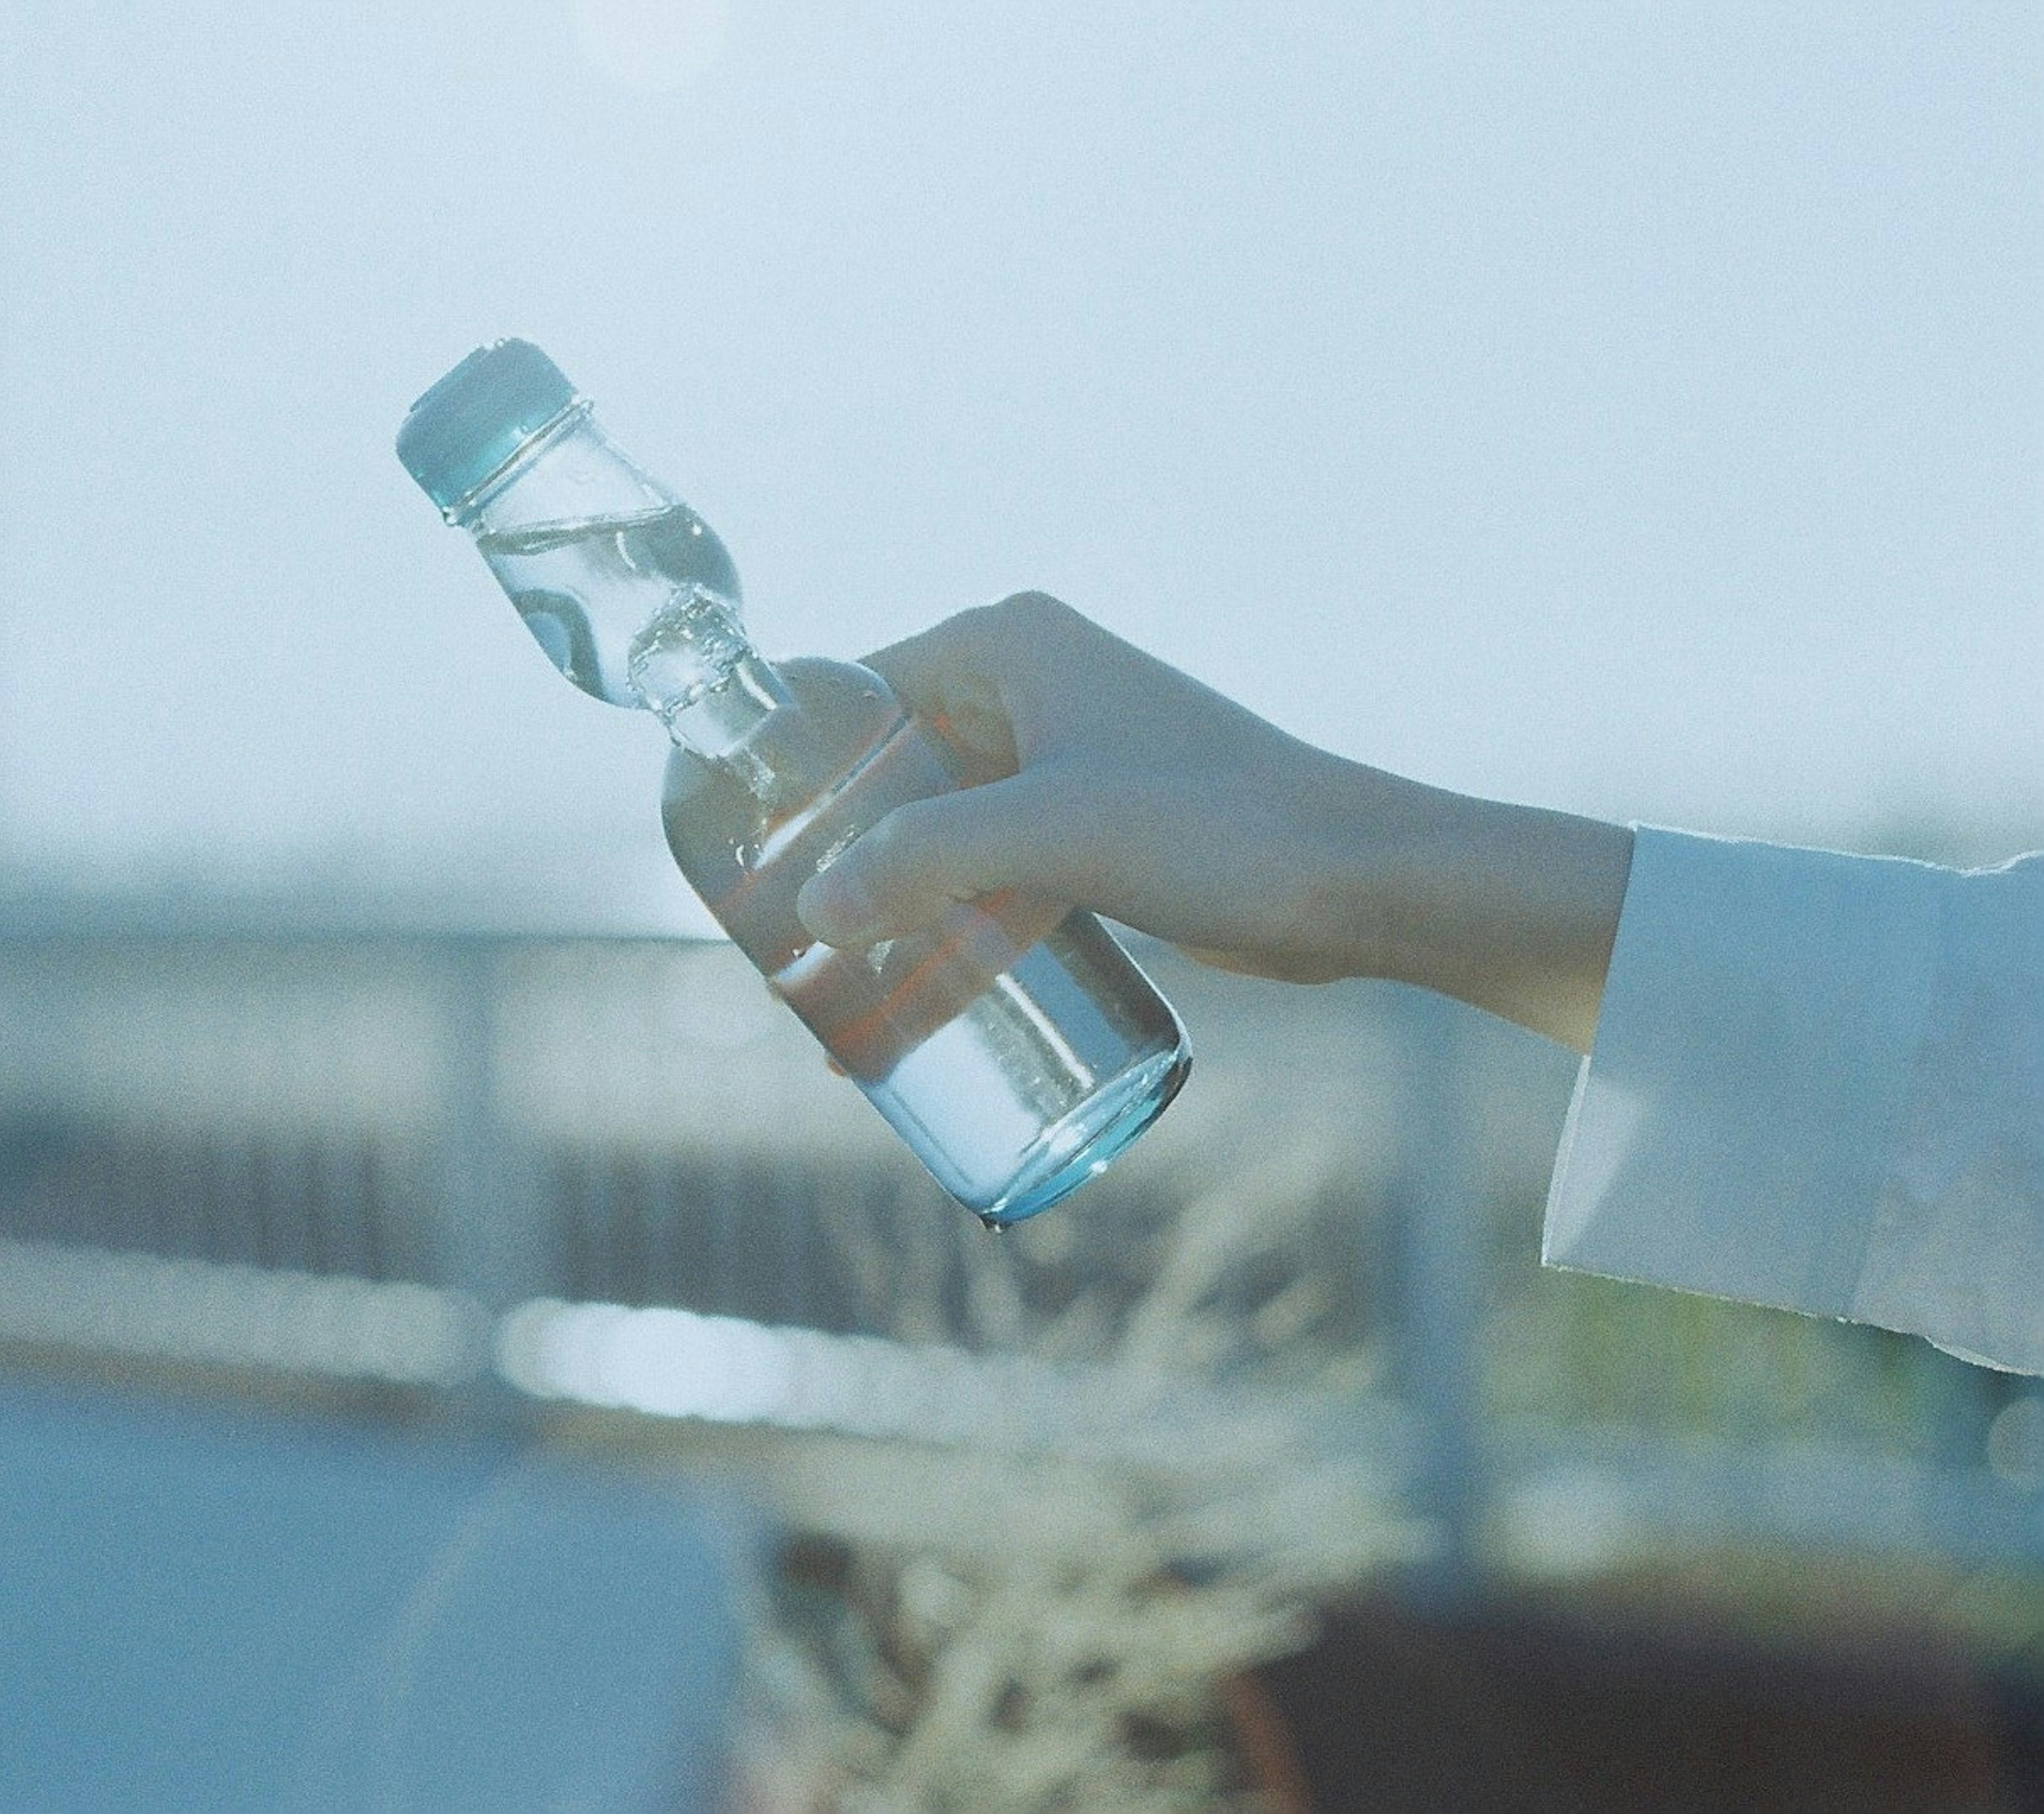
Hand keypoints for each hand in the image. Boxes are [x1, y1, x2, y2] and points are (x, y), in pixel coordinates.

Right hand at [791, 593, 1632, 1051]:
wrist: (1360, 880)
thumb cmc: (1218, 831)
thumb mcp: (1053, 836)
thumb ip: (926, 864)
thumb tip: (811, 913)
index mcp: (1003, 645)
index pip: (848, 695)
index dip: (784, 776)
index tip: (731, 860)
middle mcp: (1026, 685)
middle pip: (884, 775)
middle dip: (829, 862)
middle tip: (770, 951)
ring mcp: (1063, 758)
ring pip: (937, 835)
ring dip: (887, 911)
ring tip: (826, 999)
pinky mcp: (1097, 827)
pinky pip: (992, 875)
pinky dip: (951, 931)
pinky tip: (912, 1009)